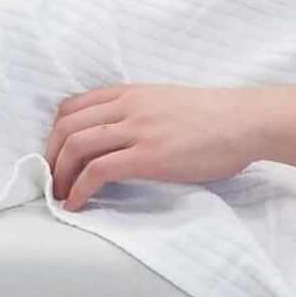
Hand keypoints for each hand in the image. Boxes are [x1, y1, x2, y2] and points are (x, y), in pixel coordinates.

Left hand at [47, 85, 268, 211]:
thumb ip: (139, 113)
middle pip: (66, 126)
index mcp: (130, 93)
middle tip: (52, 180)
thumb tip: (120, 137)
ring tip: (60, 195)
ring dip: (59, 175)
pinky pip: (98, 171)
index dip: (56, 133)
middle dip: (50, 156)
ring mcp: (136, 130)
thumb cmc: (214, 117)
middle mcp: (127, 106)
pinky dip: (79, 189)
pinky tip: (77, 203)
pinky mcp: (147, 156)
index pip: (72, 106)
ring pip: (76, 146)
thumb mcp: (166, 102)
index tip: (56, 155)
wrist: (245, 121)